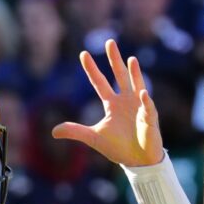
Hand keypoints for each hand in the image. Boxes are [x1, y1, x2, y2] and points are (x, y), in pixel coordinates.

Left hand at [52, 39, 162, 166]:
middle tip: (109, 42)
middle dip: (114, 60)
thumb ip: (76, 132)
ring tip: (131, 59)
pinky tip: (142, 93)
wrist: (138, 162)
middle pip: (119, 76)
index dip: (92, 69)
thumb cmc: (119, 148)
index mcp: (112, 104)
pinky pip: (147, 108)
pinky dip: (144, 101)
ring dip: (134, 73)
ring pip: (136, 85)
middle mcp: (125, 101)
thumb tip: (53, 131)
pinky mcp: (149, 118)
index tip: (83, 54)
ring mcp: (139, 107)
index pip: (99, 83)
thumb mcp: (94, 138)